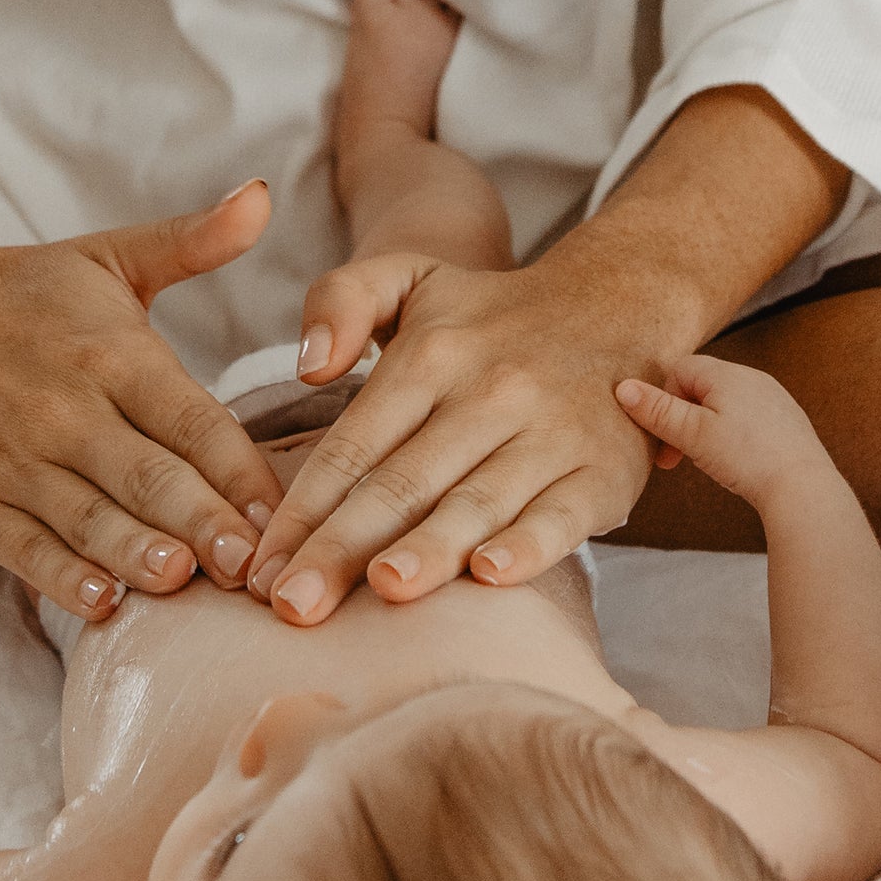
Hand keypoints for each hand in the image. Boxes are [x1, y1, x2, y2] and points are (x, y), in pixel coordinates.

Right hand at [0, 183, 286, 619]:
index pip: (192, 419)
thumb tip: (263, 196)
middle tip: (257, 568)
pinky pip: (24, 550)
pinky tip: (105, 602)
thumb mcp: (109, 257)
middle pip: (149, 476)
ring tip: (185, 583)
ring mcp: (13, 463)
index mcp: (111, 354)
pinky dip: (62, 578)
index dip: (241, 469)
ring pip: (88, 520)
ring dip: (139, 554)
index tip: (289, 513)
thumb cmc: (23, 292)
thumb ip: (193, 240)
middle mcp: (65, 411)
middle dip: (205, 524)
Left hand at [243, 252, 670, 623]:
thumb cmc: (493, 317)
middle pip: (402, 483)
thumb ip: (343, 298)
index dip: (302, 509)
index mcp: (432, 356)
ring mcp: (550, 436)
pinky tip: (489, 575)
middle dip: (342, 547)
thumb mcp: (415, 276)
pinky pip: (562, 516)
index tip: (257, 568)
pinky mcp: (603, 474)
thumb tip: (308, 367)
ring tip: (382, 589)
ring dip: (430, 549)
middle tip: (291, 603)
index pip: (354, 444)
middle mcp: (489, 396)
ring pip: (477, 501)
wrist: (622, 308)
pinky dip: (529, 546)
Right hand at [613, 355, 834, 514]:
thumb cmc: (747, 458)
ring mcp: (773, 398)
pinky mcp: (786, 420)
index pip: (679, 370)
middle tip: (676, 458)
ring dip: (705, 429)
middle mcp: (753, 378)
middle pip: (701, 387)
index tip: (661, 439)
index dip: (662, 401)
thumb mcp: (693, 434)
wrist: (803, 488)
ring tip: (708, 462)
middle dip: (682, 419)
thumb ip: (658, 410)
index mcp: (727, 374)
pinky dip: (733, 437)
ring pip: (724, 405)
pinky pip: (748, 419)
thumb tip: (623, 387)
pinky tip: (737, 463)